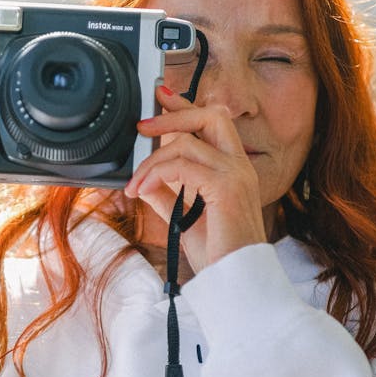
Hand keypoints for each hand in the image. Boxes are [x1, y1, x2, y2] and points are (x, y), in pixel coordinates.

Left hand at [124, 86, 267, 274]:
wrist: (236, 281)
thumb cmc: (219, 255)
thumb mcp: (185, 219)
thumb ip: (168, 195)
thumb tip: (145, 179)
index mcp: (234, 170)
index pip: (213, 123)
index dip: (186, 106)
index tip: (162, 96)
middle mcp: (240, 167)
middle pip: (210, 116)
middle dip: (172, 116)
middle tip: (141, 128)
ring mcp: (236, 175)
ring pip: (187, 143)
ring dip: (151, 161)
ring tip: (135, 185)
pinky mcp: (227, 188)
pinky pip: (183, 166)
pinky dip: (156, 175)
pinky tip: (143, 191)